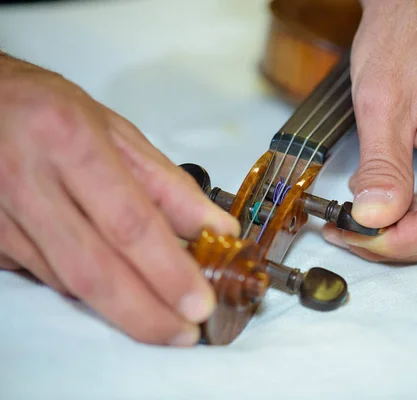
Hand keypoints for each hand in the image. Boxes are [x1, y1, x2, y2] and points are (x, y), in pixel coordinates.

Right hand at [0, 54, 239, 345]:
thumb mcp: (117, 132)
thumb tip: (216, 228)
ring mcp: (2, 216)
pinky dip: (90, 292)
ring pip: (68, 283)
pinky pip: (48, 279)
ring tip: (163, 315)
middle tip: (184, 332)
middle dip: (145, 313)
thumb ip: (168, 184)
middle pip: (94, 269)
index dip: (167, 270)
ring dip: (121, 307)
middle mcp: (30, 181)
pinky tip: (117, 291)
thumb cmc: (50, 110)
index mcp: (71, 141)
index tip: (199, 301)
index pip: (129, 221)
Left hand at [322, 0, 416, 261]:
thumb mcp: (383, 103)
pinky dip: (414, 207)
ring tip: (358, 218)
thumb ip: (381, 166)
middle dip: (398, 240)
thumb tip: (374, 219)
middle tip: (350, 232)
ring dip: (404, 227)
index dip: (398, 243)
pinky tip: (382, 199)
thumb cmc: (408, 35)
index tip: (355, 237)